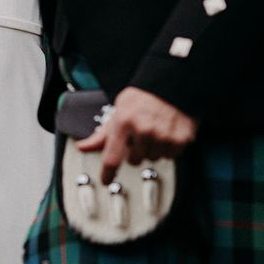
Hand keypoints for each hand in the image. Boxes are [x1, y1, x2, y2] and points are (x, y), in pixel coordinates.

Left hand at [76, 87, 198, 184]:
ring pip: (152, 159)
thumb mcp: (118, 111)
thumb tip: (82, 147)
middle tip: (139, 135)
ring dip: (152, 149)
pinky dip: (168, 148)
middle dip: (134, 151)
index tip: (106, 180)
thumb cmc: (141, 98)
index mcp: (123, 123)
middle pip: (134, 160)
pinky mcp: (180, 139)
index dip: (108, 173)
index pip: (112, 158)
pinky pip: (170, 156)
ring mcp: (163, 136)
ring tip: (154, 130)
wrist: (171, 83)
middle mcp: (143, 131)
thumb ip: (102, 135)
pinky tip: (166, 132)